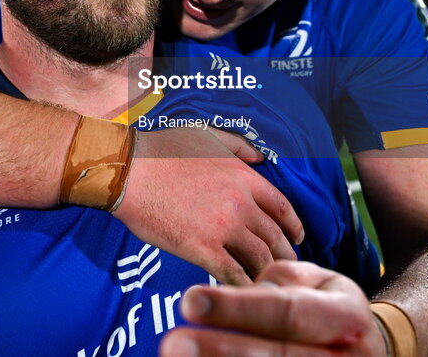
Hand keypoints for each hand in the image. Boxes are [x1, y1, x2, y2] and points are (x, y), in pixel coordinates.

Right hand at [113, 127, 303, 285]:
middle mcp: (241, 203)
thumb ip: (239, 146)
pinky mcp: (202, 249)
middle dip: (286, 255)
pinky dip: (244, 286)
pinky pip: (234, 274)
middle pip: (275, 237)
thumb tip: (261, 157)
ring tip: (270, 284)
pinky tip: (245, 293)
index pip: (282, 207)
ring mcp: (223, 228)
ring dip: (268, 273)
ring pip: (260, 259)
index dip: (293, 226)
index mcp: (244, 177)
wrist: (130, 170)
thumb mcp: (208, 135)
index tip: (297, 238)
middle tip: (288, 268)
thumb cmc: (163, 149)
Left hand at [159, 261, 387, 355]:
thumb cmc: (329, 311)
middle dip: (222, 351)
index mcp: (346, 316)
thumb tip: (241, 293)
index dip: (238, 309)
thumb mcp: (319, 283)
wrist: (374, 351)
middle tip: (173, 343)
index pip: (287, 311)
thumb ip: (280, 282)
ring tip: (178, 356)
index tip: (190, 301)